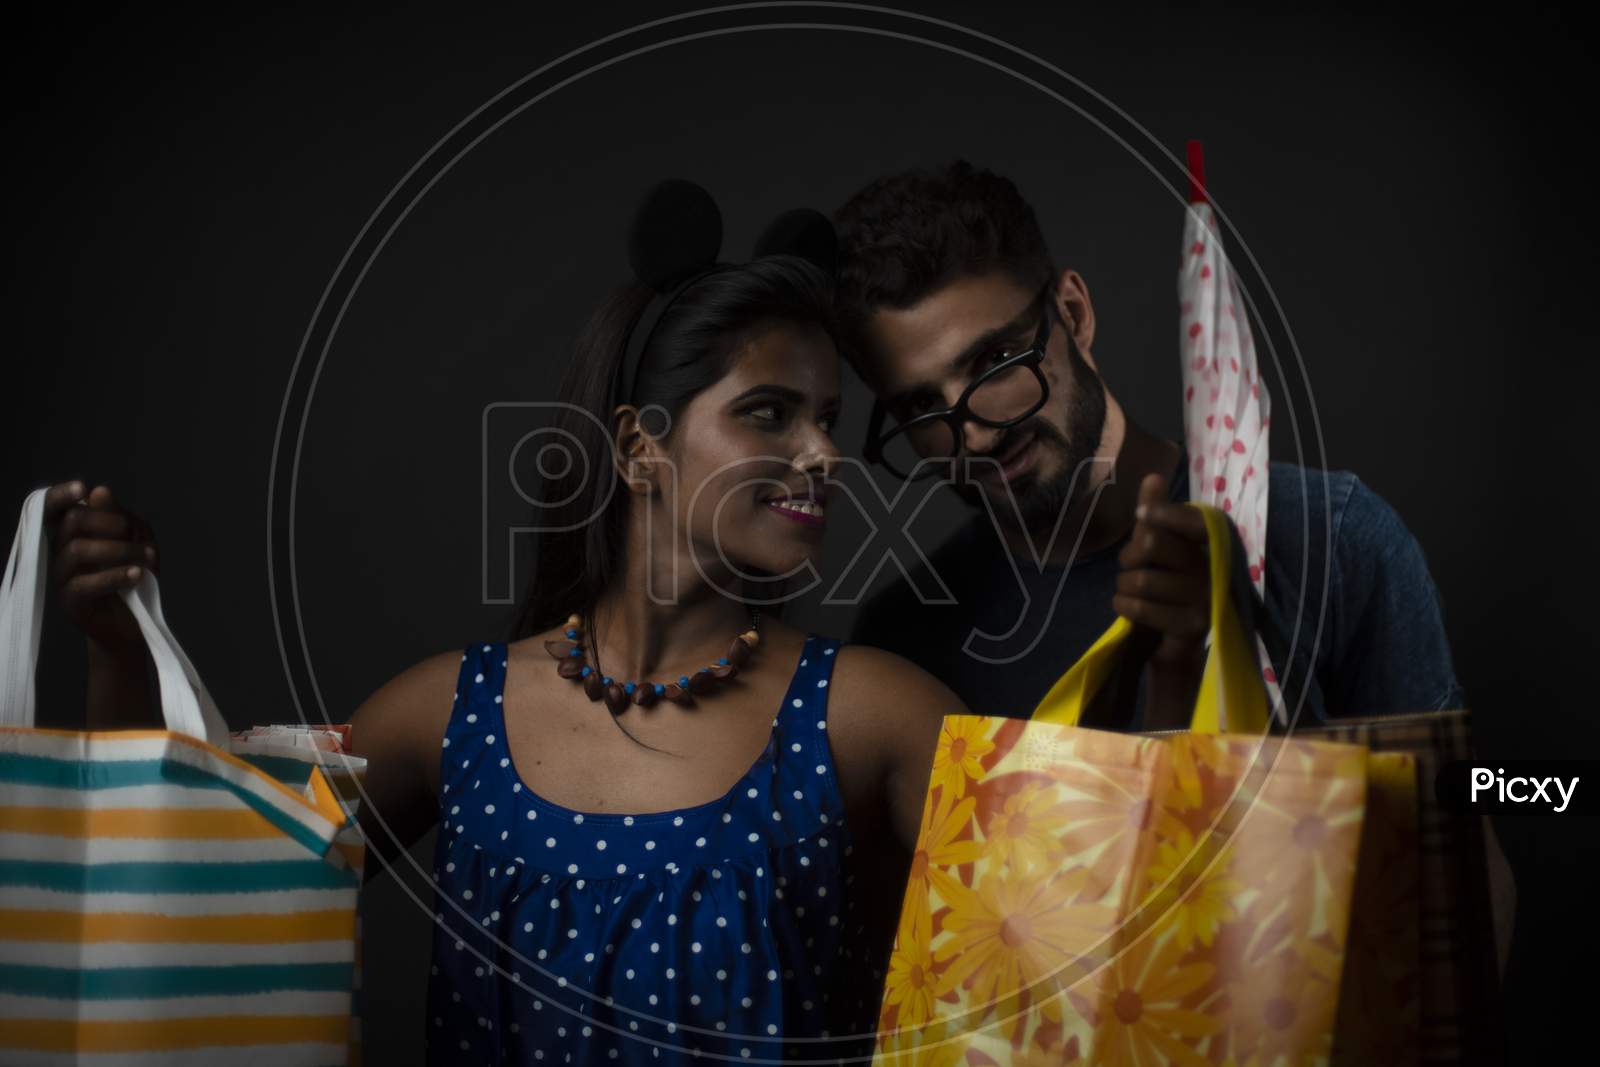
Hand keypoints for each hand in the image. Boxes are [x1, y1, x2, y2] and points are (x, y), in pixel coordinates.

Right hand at [42, 481, 158, 654]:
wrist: (135, 624)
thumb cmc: (134, 578)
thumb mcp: (139, 543)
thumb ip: (122, 518)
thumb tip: (99, 491)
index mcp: (75, 533)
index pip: (53, 507)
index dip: (61, 494)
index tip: (82, 488)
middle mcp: (62, 551)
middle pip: (72, 522)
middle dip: (110, 522)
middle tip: (135, 535)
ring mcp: (62, 577)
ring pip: (77, 550)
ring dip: (120, 550)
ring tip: (148, 560)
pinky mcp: (69, 601)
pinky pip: (84, 583)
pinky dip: (115, 576)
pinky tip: (138, 576)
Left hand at [1113, 472, 1210, 726]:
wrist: (1172, 642)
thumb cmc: (1165, 585)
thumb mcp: (1157, 547)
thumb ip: (1156, 511)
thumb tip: (1153, 475)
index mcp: (1209, 544)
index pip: (1192, 520)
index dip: (1165, 514)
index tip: (1142, 516)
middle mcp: (1213, 568)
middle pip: (1155, 545)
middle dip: (1129, 556)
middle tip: (1129, 566)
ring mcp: (1206, 597)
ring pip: (1143, 580)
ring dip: (1123, 586)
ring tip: (1127, 590)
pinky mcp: (1192, 625)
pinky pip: (1142, 608)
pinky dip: (1124, 605)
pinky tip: (1125, 605)